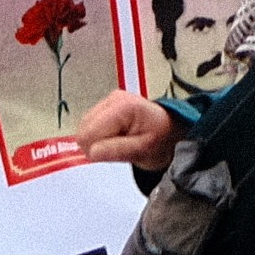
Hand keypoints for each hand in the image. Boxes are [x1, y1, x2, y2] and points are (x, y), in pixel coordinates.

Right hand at [65, 87, 179, 174]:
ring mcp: (108, 100)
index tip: (113, 154)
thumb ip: (117, 150)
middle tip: (117, 149)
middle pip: (83, 129)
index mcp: (122, 108)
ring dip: (97, 140)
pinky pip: (90, 124)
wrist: (170, 129)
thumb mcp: (143, 150)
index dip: (97, 150)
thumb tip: (92, 153)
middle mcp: (113, 99)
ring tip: (119, 142)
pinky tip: (115, 137)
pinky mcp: (106, 104)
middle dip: (96, 145)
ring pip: (84, 127)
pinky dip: (99, 135)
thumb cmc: (161, 139)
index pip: (89, 133)